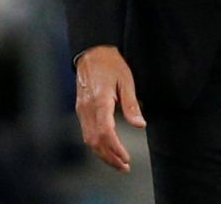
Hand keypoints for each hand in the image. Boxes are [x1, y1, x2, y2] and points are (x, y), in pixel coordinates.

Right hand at [75, 45, 145, 171]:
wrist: (91, 52)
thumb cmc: (111, 64)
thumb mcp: (126, 80)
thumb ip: (131, 104)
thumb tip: (140, 125)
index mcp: (100, 100)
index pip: (105, 132)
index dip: (115, 149)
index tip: (126, 158)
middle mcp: (87, 108)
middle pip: (95, 141)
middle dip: (109, 157)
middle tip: (124, 167)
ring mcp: (81, 110)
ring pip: (88, 140)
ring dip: (102, 154)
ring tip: (118, 163)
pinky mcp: (80, 110)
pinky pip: (86, 133)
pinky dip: (96, 145)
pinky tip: (107, 149)